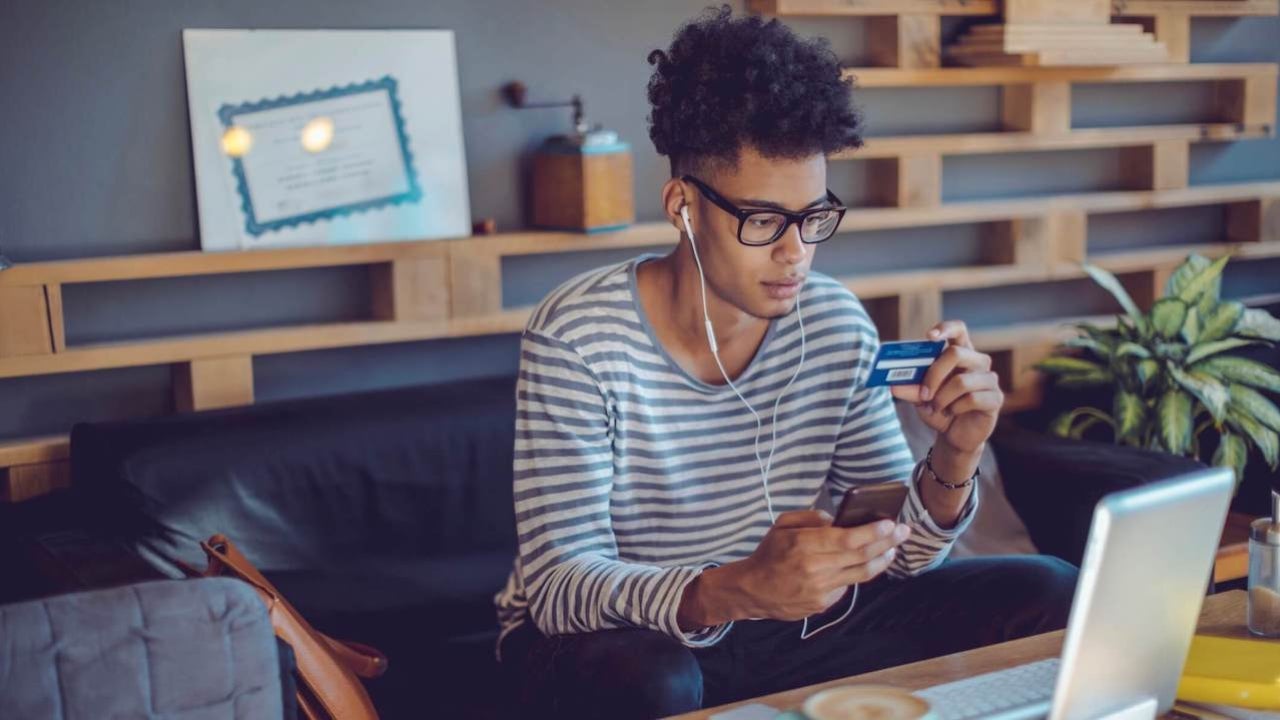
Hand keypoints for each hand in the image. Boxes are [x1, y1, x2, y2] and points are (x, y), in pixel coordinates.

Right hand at [735, 510, 909, 620]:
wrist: (753, 590)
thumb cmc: (769, 554)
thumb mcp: (781, 525)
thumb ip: (810, 518)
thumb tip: (836, 519)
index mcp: (804, 545)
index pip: (848, 539)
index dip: (873, 532)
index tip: (891, 523)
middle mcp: (815, 568)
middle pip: (861, 556)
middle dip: (887, 542)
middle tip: (904, 532)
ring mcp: (821, 589)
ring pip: (861, 574)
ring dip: (882, 560)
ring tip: (892, 549)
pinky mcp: (823, 604)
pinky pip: (847, 586)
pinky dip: (858, 574)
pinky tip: (862, 565)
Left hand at [889, 320, 1002, 454]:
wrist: (954, 435)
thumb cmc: (939, 408)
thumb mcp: (920, 398)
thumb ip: (910, 388)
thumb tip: (893, 385)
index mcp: (960, 353)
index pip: (959, 330)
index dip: (946, 328)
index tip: (929, 336)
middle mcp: (978, 362)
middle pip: (956, 353)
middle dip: (934, 375)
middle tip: (923, 394)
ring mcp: (989, 379)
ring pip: (962, 381)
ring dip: (942, 398)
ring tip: (937, 407)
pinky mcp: (996, 398)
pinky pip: (973, 399)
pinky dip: (955, 408)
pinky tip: (952, 413)